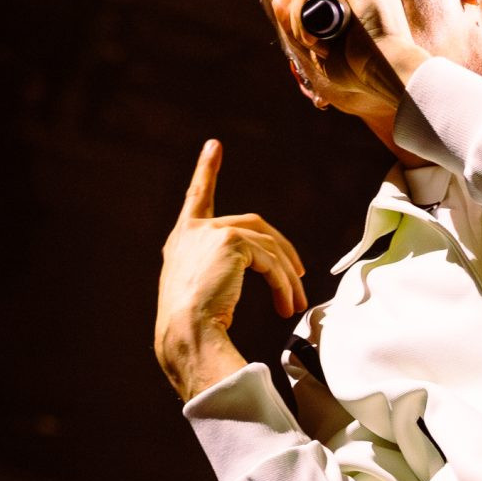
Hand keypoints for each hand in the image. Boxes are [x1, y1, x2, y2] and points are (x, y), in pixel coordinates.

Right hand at [155, 139, 306, 400]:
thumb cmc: (193, 327)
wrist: (185, 333)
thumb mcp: (202, 291)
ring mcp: (211, 232)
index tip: (213, 146)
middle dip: (281, 252)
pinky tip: (285, 304)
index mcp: (182, 240)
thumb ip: (221, 272)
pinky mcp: (229, 241)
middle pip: (253, 226)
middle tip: (298, 276)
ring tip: (294, 305)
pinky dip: (282, 284)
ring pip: (267, 246)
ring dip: (286, 277)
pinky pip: (269, 260)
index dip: (206, 171)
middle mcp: (193, 230)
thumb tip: (259, 273)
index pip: (197, 198)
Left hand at [278, 0, 430, 115]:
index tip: (315, 46)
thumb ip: (299, 25)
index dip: (306, 10)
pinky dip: (300, 9)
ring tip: (312, 43)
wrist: (390, 73)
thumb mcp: (323, 48)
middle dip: (302, 7)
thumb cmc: (364, 70)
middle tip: (313, 44)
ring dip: (300, 11)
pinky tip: (310, 37)